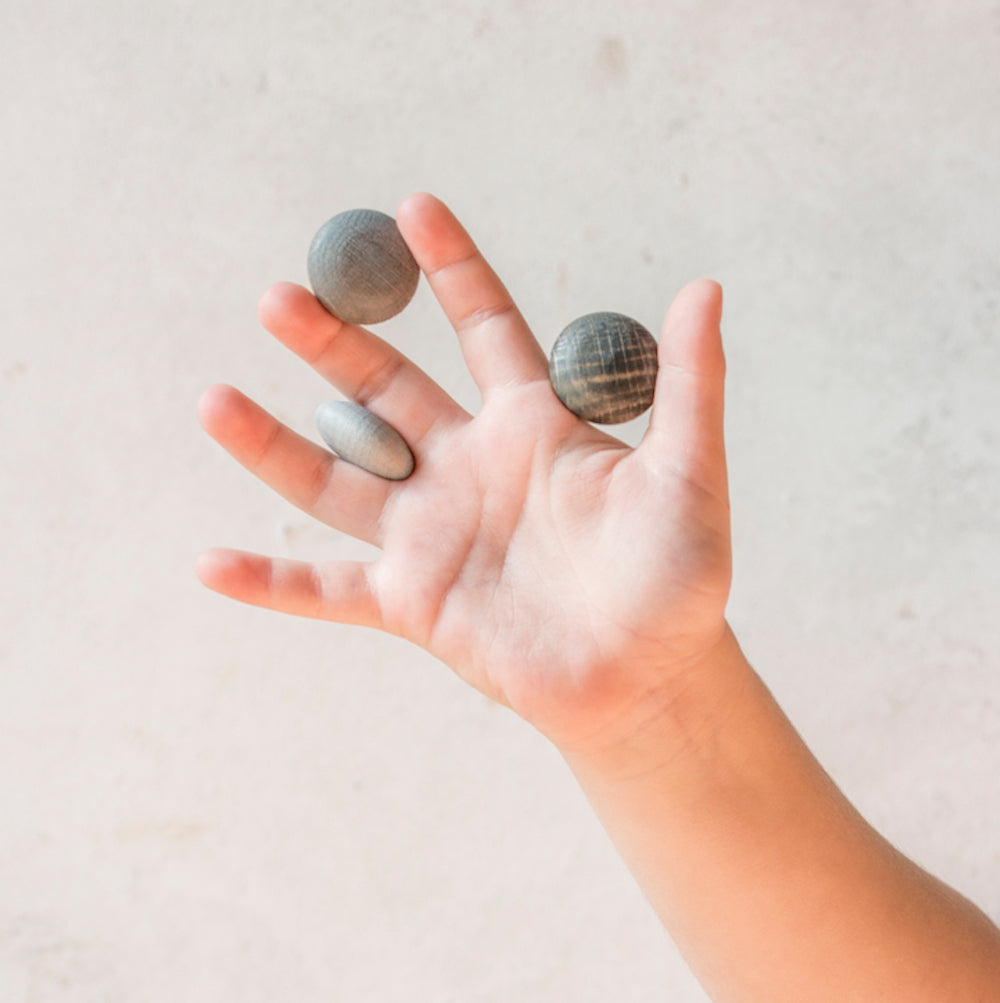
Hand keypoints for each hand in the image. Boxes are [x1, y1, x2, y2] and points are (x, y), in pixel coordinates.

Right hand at [197, 193, 731, 754]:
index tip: (415, 206)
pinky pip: (327, 589)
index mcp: (532, 427)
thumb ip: (689, 384)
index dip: (452, 268)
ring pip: (337, 479)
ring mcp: (433, 536)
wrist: (652, 677)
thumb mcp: (688, 475)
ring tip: (214, 398)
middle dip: (333, 345)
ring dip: (273, 445)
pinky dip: (270, 581)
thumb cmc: (679, 577)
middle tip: (280, 298)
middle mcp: (469, 469)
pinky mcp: (413, 604)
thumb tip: (706, 286)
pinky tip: (208, 564)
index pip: (483, 328)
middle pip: (387, 392)